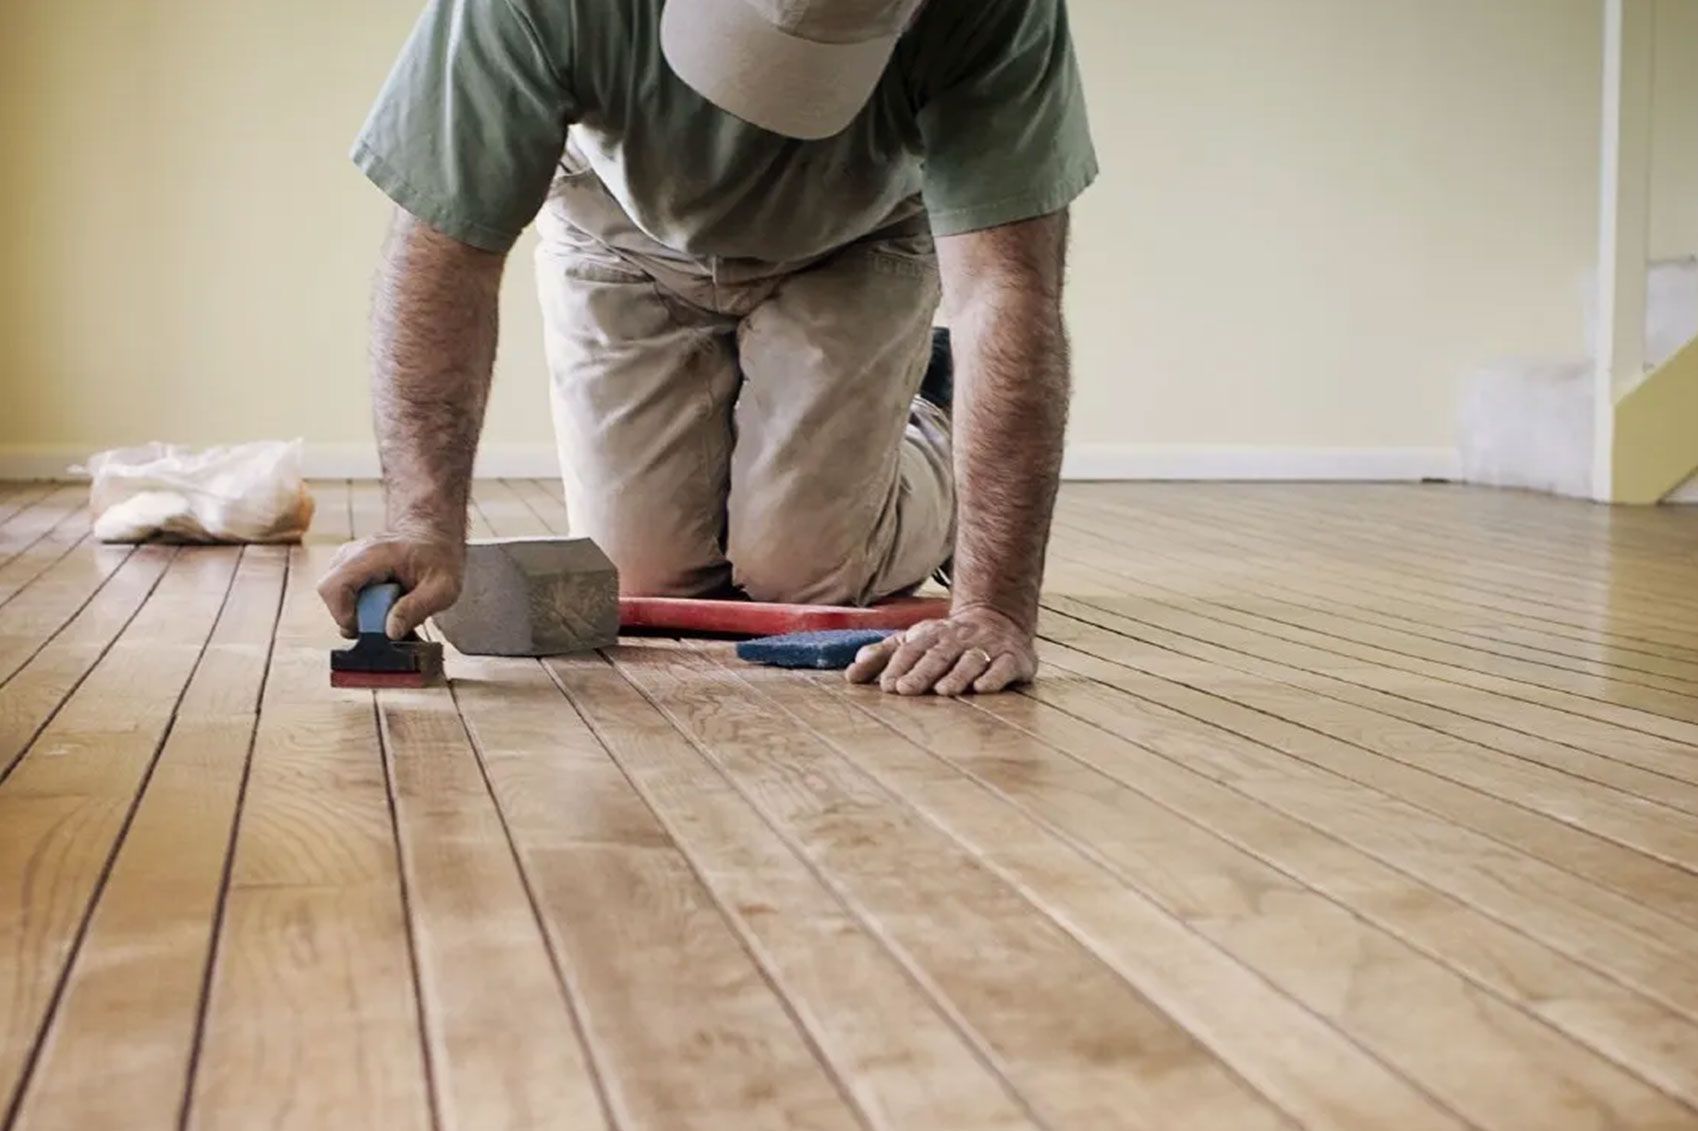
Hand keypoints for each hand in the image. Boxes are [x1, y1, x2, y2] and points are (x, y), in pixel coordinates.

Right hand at [317, 532, 463, 639]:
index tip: (368, 629)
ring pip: (337, 598)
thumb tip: (391, 632)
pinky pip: (343, 597)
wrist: (432, 535)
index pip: (333, 588)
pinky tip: (384, 604)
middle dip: (357, 618)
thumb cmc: (439, 558)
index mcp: (372, 555)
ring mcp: (345, 560)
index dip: (343, 616)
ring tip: (390, 609)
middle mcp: (351, 554)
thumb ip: (417, 609)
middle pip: (332, 596)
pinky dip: (361, 608)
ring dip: (361, 613)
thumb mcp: (443, 587)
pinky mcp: (346, 569)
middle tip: (387, 621)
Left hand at [846, 606, 1036, 695]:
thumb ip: (884, 655)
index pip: (912, 650)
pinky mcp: (1013, 658)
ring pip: (970, 660)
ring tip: (943, 691)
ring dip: (956, 675)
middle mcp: (958, 639)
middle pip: (938, 655)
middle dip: (921, 672)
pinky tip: (983, 688)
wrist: (998, 618)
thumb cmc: (947, 639)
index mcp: (932, 634)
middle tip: (904, 690)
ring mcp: (987, 647)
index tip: (885, 686)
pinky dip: (994, 677)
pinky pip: (1004, 666)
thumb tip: (851, 674)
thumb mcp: (915, 641)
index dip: (898, 666)